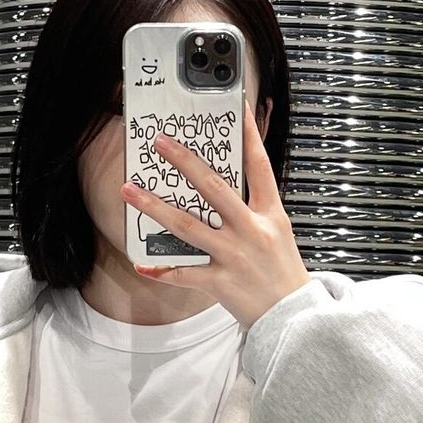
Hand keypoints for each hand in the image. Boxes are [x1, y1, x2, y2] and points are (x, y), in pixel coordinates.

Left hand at [120, 98, 310, 331]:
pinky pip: (185, 274)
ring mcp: (234, 256)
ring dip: (155, 207)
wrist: (293, 316)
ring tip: (130, 191)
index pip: (259, 166)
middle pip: (214, 188)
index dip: (249, 134)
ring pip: (188, 227)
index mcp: (270, 213)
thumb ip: (259, 203)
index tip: (235, 106)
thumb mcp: (278, 229)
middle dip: (184, 162)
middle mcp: (251, 230)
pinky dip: (162, 269)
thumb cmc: (283, 271)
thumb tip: (242, 177)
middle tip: (160, 143)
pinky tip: (142, 263)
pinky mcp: (221, 282)